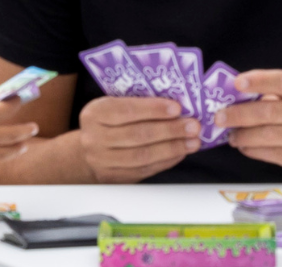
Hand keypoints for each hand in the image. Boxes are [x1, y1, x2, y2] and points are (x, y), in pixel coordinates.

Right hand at [76, 96, 198, 182]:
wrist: (88, 150)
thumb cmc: (108, 122)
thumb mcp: (114, 105)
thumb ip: (138, 104)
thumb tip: (176, 105)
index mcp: (95, 113)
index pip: (127, 110)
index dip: (153, 109)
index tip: (177, 108)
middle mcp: (94, 138)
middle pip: (138, 135)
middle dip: (170, 130)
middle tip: (193, 126)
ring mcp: (102, 161)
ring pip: (143, 156)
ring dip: (172, 148)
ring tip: (192, 141)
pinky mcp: (114, 178)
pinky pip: (144, 170)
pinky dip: (166, 161)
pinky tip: (180, 153)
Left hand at [219, 70, 281, 179]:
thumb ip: (271, 95)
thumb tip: (233, 96)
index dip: (259, 81)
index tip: (236, 83)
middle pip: (271, 111)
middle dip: (241, 113)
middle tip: (220, 117)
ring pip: (269, 135)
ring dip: (244, 135)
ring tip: (230, 135)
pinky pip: (272, 153)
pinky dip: (252, 150)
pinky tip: (243, 146)